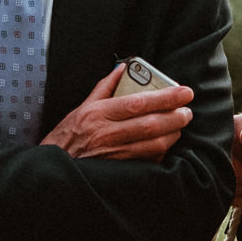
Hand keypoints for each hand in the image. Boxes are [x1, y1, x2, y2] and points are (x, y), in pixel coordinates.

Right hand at [40, 64, 193, 161]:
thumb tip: (122, 68)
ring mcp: (113, 155)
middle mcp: (107, 134)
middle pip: (150, 124)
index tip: (184, 92)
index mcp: (98, 113)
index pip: (139, 102)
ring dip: (172, 135)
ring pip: (153, 145)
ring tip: (180, 126)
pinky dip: (160, 153)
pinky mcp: (119, 171)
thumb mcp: (82, 107)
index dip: (165, 97)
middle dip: (175, 117)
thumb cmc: (67, 137)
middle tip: (187, 111)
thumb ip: (104, 87)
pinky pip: (147, 162)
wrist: (54, 168)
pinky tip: (165, 145)